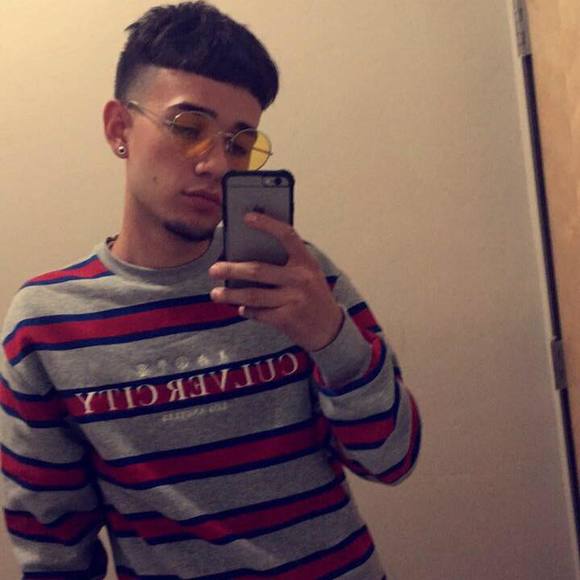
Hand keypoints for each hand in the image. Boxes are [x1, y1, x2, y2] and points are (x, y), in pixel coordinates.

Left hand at [209, 212, 343, 350]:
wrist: (330, 329)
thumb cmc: (312, 296)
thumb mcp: (308, 275)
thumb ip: (285, 264)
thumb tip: (246, 256)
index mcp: (306, 262)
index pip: (287, 236)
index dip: (268, 224)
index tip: (247, 217)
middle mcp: (301, 279)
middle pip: (258, 270)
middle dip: (232, 269)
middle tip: (213, 269)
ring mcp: (294, 300)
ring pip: (254, 295)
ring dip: (231, 295)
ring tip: (216, 293)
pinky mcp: (288, 319)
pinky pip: (259, 313)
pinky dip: (247, 310)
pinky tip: (241, 308)